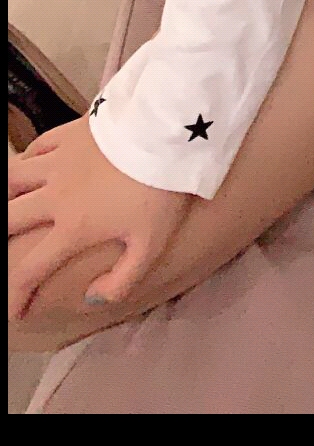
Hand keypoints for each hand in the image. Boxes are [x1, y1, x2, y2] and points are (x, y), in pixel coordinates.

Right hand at [8, 111, 192, 321]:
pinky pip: (36, 148)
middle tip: (7, 253)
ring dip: (8, 195)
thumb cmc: (159, 191)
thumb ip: (122, 280)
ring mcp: (58, 162)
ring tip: (13, 206)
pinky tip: (30, 167)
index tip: (15, 313)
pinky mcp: (67, 135)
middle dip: (1, 241)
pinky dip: (27, 161)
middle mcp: (54, 196)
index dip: (16, 297)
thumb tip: (91, 298)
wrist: (165, 132)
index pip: (30, 271)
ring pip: (13, 178)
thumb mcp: (151, 245)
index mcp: (73, 228)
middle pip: (8, 220)